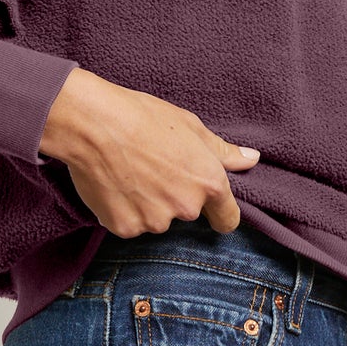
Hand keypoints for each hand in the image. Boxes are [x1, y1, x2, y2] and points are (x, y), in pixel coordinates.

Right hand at [37, 67, 258, 236]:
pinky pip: (130, 223)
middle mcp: (186, 207)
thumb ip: (223, 151)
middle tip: (153, 167)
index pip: (227, 220)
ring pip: (156, 219)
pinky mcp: (125, 228)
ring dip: (147, 204)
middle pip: (186, 213)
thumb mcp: (190, 126)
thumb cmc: (143, 117)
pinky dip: (123, 210)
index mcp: (209, 182)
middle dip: (174, 196)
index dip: (220, 214)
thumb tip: (252, 160)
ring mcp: (154, 221)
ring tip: (130, 172)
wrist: (94, 124)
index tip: (211, 208)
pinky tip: (114, 184)